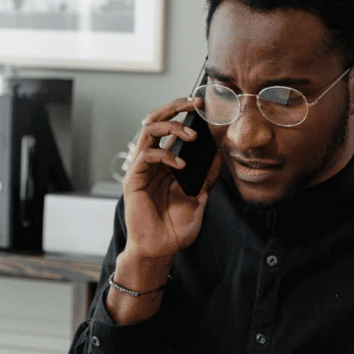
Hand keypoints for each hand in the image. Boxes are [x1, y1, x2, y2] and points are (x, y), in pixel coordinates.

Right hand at [120, 97, 222, 264]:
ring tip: (191, 135)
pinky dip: (166, 155)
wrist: (160, 249)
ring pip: (149, 131)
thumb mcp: (199, 198)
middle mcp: (151, 161)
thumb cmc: (174, 228)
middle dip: (174, 107)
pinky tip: (181, 165)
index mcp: (165, 163)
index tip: (202, 106)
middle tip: (193, 103)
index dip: (183, 113)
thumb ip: (206, 178)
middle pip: (155, 121)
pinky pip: (147, 155)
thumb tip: (219, 157)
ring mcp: (141, 169)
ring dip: (171, 126)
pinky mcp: (134, 179)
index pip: (170, 128)